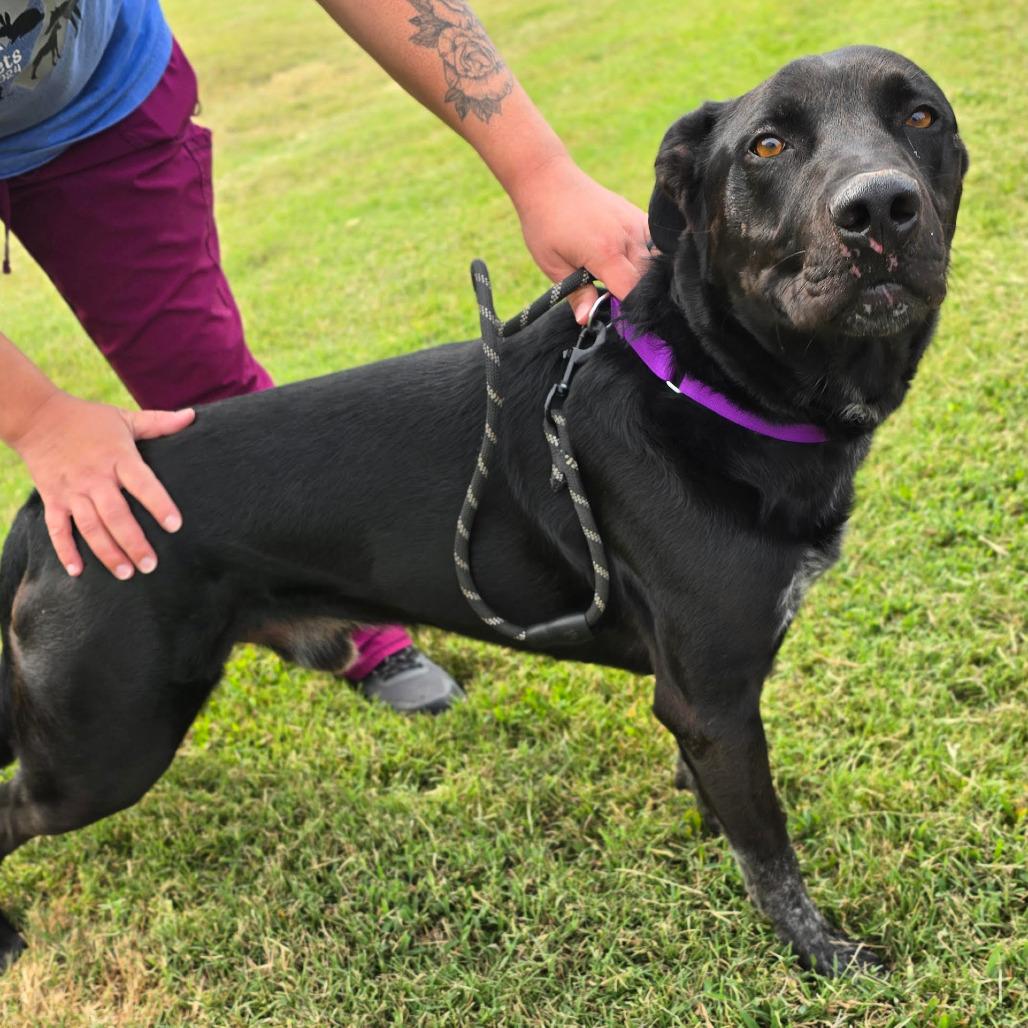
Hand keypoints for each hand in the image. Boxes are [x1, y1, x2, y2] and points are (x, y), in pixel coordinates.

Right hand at [11, 393, 194, 578]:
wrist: (37, 417)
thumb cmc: (89, 419)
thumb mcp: (124, 418)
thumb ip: (159, 422)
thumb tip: (192, 416)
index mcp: (118, 458)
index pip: (143, 484)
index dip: (159, 504)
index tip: (175, 525)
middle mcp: (95, 477)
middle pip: (116, 515)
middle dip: (134, 542)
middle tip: (150, 565)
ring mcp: (72, 490)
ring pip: (90, 527)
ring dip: (107, 552)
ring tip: (126, 573)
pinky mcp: (52, 499)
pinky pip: (57, 529)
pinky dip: (65, 551)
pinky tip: (77, 571)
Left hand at [508, 153, 650, 322]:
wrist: (549, 180)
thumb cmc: (546, 223)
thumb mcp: (553, 265)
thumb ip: (576, 294)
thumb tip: (586, 321)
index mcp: (605, 253)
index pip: (633, 293)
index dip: (632, 312)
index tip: (626, 324)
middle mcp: (627, 237)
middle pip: (648, 281)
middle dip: (640, 299)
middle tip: (623, 309)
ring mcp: (637, 224)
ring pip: (657, 264)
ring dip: (647, 280)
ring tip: (627, 287)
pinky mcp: (640, 216)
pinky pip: (657, 245)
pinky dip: (652, 260)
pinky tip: (637, 268)